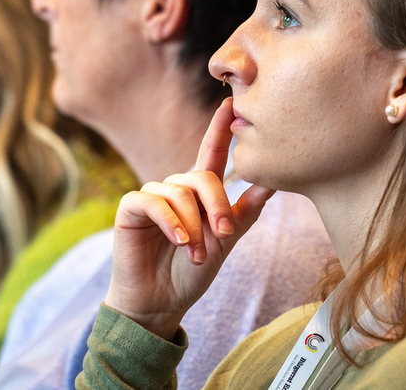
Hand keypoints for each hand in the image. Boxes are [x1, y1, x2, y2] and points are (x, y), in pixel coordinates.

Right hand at [103, 98, 275, 338]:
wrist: (160, 302)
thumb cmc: (191, 272)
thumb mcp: (226, 240)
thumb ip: (245, 210)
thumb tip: (274, 181)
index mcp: (198, 192)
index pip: (211, 152)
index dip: (220, 128)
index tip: (232, 103)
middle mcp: (174, 188)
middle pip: (202, 177)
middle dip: (217, 205)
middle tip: (223, 234)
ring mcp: (152, 196)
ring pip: (180, 192)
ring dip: (193, 226)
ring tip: (194, 253)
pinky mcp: (130, 208)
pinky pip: (154, 202)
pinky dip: (170, 221)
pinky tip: (179, 241)